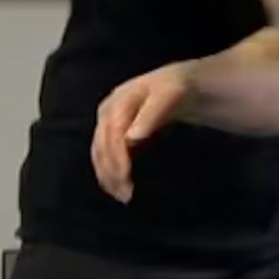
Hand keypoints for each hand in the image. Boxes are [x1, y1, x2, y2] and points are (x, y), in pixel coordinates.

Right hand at [93, 62, 193, 202]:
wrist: (178, 83)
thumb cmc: (177, 88)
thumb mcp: (171, 94)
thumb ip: (152, 114)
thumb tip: (132, 138)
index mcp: (120, 100)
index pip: (113, 133)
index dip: (117, 157)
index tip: (125, 177)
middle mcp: (108, 111)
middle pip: (102, 145)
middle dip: (111, 171)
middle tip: (125, 194)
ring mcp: (107, 121)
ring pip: (99, 152)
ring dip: (107, 175)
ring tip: (121, 195)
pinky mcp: (111, 131)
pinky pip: (104, 154)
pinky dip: (108, 171)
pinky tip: (116, 186)